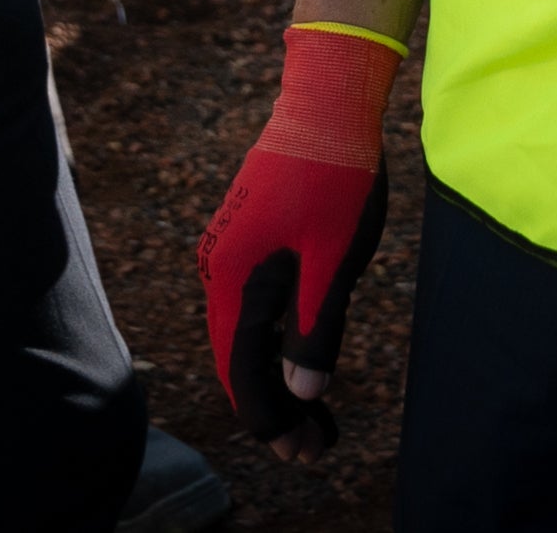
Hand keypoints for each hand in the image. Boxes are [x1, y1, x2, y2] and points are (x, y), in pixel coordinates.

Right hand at [202, 22, 400, 454]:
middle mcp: (220, 270)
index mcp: (234, 280)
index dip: (270, 420)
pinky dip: (275, 343)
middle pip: (240, 359)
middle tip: (314, 452)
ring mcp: (231, 254)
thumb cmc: (336, 177)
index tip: (302, 454)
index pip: (241, 371)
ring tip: (314, 422)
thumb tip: (300, 396)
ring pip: (247, 335)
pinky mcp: (249, 241)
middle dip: (275, 411)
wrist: (326, 101)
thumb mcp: (334, 261)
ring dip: (276, 380)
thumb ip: (315, 329)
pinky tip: (299, 362)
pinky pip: (254, 307)